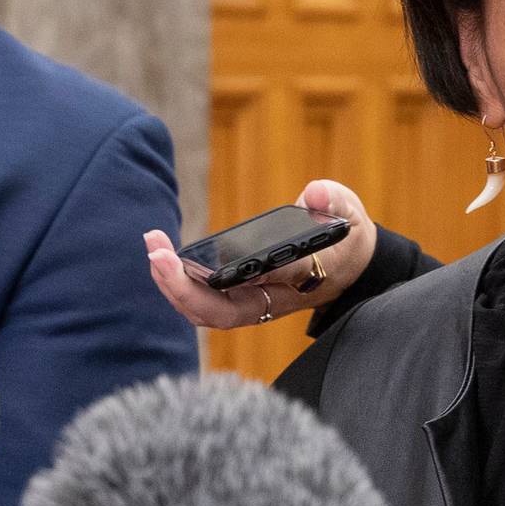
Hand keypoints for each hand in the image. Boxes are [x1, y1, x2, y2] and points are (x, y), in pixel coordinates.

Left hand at [146, 179, 377, 328]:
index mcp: (310, 277)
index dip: (250, 272)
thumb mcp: (350, 214)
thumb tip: (316, 194)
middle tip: (160, 255)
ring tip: (155, 250)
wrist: (349, 265)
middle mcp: (277, 299)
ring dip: (175, 287)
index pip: (279, 279)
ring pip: (208, 312)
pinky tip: (163, 258)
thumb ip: (334, 202)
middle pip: (225, 312)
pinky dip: (180, 286)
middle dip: (186, 289)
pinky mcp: (242, 299)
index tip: (222, 258)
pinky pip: (205, 303)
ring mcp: (257, 303)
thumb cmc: (346, 238)